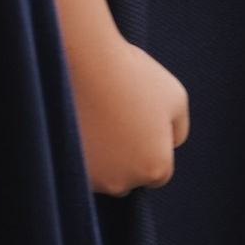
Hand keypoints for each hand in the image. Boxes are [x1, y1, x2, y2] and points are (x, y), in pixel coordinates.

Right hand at [71, 24, 187, 195]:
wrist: (84, 62)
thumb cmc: (133, 76)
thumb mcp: (175, 97)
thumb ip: (178, 130)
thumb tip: (169, 145)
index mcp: (156, 168)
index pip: (157, 171)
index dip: (149, 146)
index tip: (139, 122)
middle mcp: (124, 183)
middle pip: (128, 176)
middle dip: (125, 156)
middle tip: (117, 118)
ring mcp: (93, 180)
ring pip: (102, 175)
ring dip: (102, 155)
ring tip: (97, 117)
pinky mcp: (66, 169)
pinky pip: (79, 167)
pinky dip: (80, 152)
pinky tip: (80, 123)